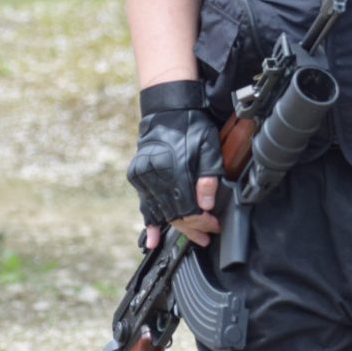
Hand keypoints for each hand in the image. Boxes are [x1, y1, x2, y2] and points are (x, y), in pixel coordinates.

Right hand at [127, 104, 222, 247]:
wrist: (168, 109)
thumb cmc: (192, 126)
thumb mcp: (209, 147)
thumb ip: (209, 177)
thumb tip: (206, 205)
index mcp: (175, 169)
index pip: (188, 208)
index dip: (202, 221)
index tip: (214, 225)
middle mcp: (156, 175)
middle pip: (175, 213)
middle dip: (193, 228)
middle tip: (207, 237)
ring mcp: (143, 176)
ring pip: (160, 212)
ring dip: (177, 228)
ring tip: (193, 239)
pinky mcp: (137, 175)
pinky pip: (145, 204)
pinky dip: (150, 223)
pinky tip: (152, 241)